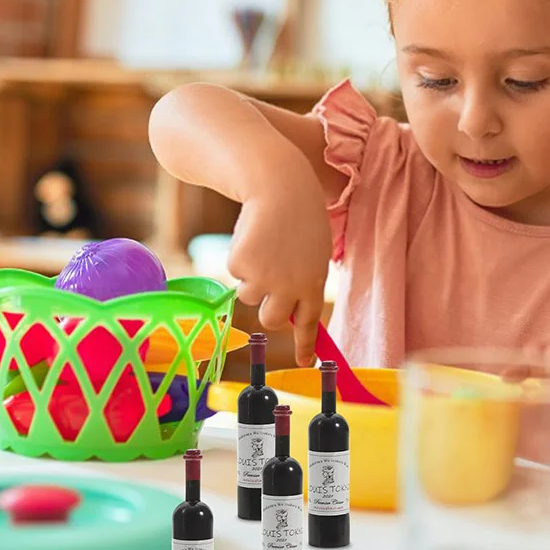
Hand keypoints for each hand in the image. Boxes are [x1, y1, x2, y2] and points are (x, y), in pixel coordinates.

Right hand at [227, 172, 331, 367]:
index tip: (304, 364)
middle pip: (271, 319)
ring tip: (264, 244)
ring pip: (249, 295)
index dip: (304, 346)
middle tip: (269, 283)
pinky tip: (252, 234)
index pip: (309, 324)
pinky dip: (240, 256)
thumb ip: (305, 281)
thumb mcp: (314, 251)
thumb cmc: (300, 215)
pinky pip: (234, 271)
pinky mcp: (241, 266)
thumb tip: (290, 313)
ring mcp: (264, 278)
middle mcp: (290, 287)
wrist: (279, 185)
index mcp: (314, 283)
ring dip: (252, 275)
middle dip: (268, 308)